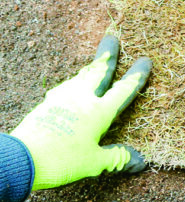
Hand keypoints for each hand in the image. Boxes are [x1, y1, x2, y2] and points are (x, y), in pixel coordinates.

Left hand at [11, 35, 151, 190]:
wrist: (21, 158)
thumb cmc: (62, 160)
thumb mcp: (95, 162)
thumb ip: (117, 158)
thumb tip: (140, 161)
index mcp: (98, 111)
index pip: (123, 90)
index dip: (136, 76)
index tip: (145, 61)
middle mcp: (81, 99)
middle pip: (97, 72)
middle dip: (108, 56)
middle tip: (112, 39)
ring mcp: (61, 99)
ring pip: (79, 78)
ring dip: (90, 69)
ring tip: (95, 63)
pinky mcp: (46, 105)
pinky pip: (64, 89)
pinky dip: (73, 84)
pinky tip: (71, 87)